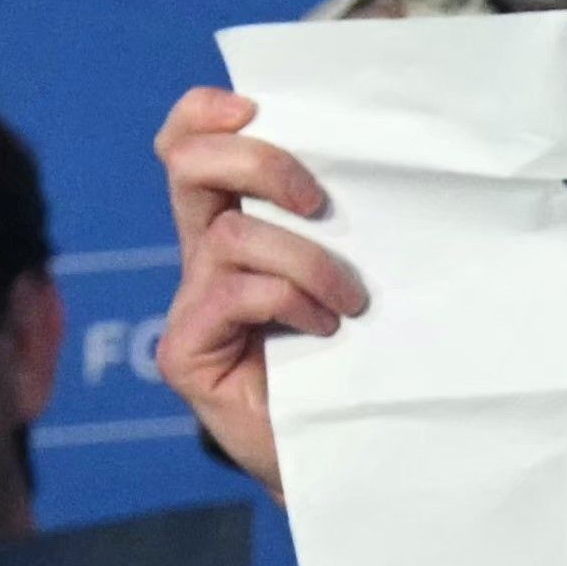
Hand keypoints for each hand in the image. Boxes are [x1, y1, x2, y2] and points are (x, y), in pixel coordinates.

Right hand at [150, 87, 363, 497]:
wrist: (348, 457)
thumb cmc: (361, 361)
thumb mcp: (356, 274)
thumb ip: (345, 224)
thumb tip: (380, 162)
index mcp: (236, 225)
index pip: (192, 145)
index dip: (206, 113)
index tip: (255, 108)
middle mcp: (203, 258)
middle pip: (189, 166)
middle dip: (260, 164)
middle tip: (319, 203)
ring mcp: (189, 305)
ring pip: (231, 235)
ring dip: (306, 259)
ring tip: (351, 302)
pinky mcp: (186, 353)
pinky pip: (232, 292)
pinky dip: (287, 299)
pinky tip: (325, 331)